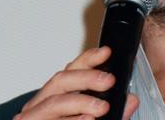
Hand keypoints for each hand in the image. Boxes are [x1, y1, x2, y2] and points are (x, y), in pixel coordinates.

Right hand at [14, 46, 138, 119]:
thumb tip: (132, 100)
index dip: (88, 59)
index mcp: (56, 96)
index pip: (71, 70)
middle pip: (60, 81)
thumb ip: (114, 113)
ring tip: (101, 107)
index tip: (106, 53)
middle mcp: (41, 104)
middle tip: (108, 81)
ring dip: (79, 102)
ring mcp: (32, 117)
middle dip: (86, 78)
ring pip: (54, 103)